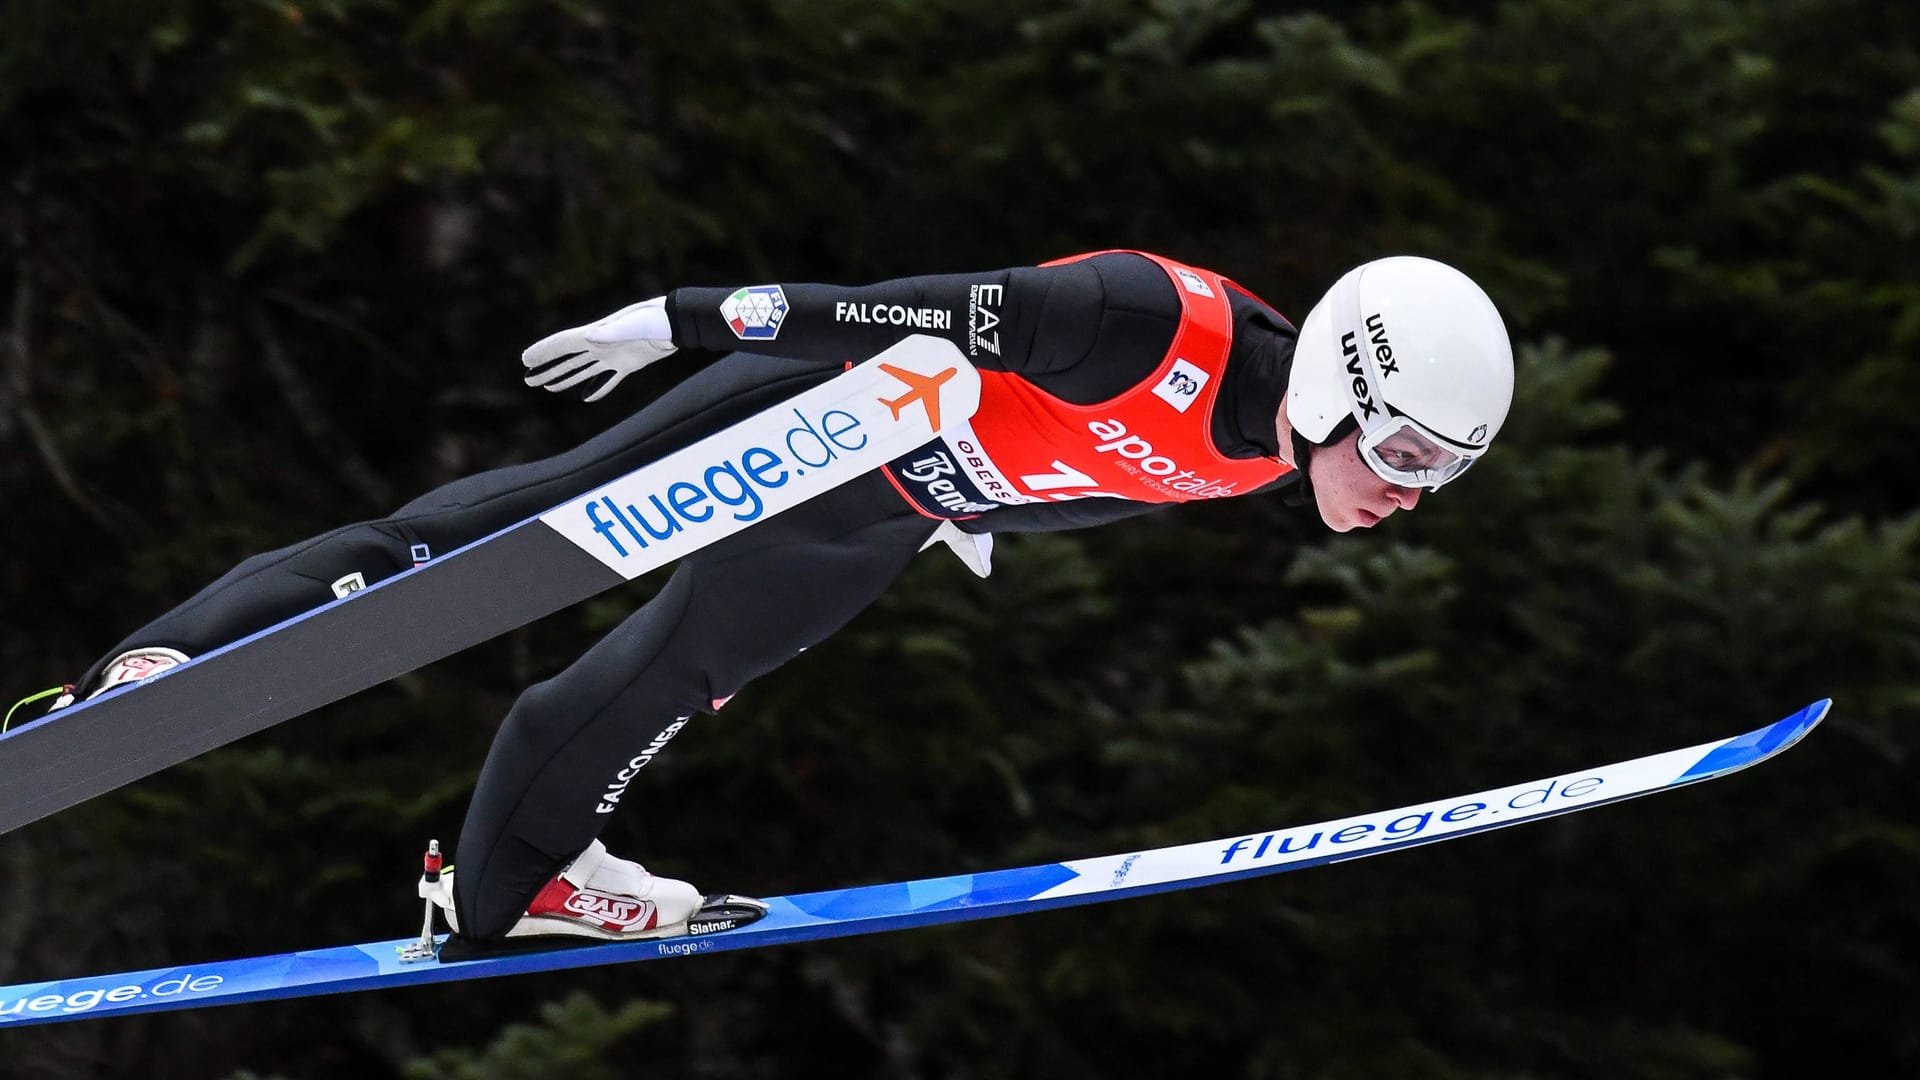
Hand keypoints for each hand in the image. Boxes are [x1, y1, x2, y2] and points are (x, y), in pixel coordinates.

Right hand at [521, 297, 678, 401]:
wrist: (676, 323)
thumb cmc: (655, 320)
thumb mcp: (633, 324)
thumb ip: (611, 332)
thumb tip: (587, 338)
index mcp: (597, 334)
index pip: (563, 344)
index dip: (543, 352)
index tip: (525, 360)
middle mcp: (601, 344)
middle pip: (567, 360)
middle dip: (547, 369)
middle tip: (527, 379)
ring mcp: (613, 355)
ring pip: (582, 371)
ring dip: (563, 379)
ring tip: (546, 387)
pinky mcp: (628, 364)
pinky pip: (608, 381)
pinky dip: (597, 389)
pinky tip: (585, 397)